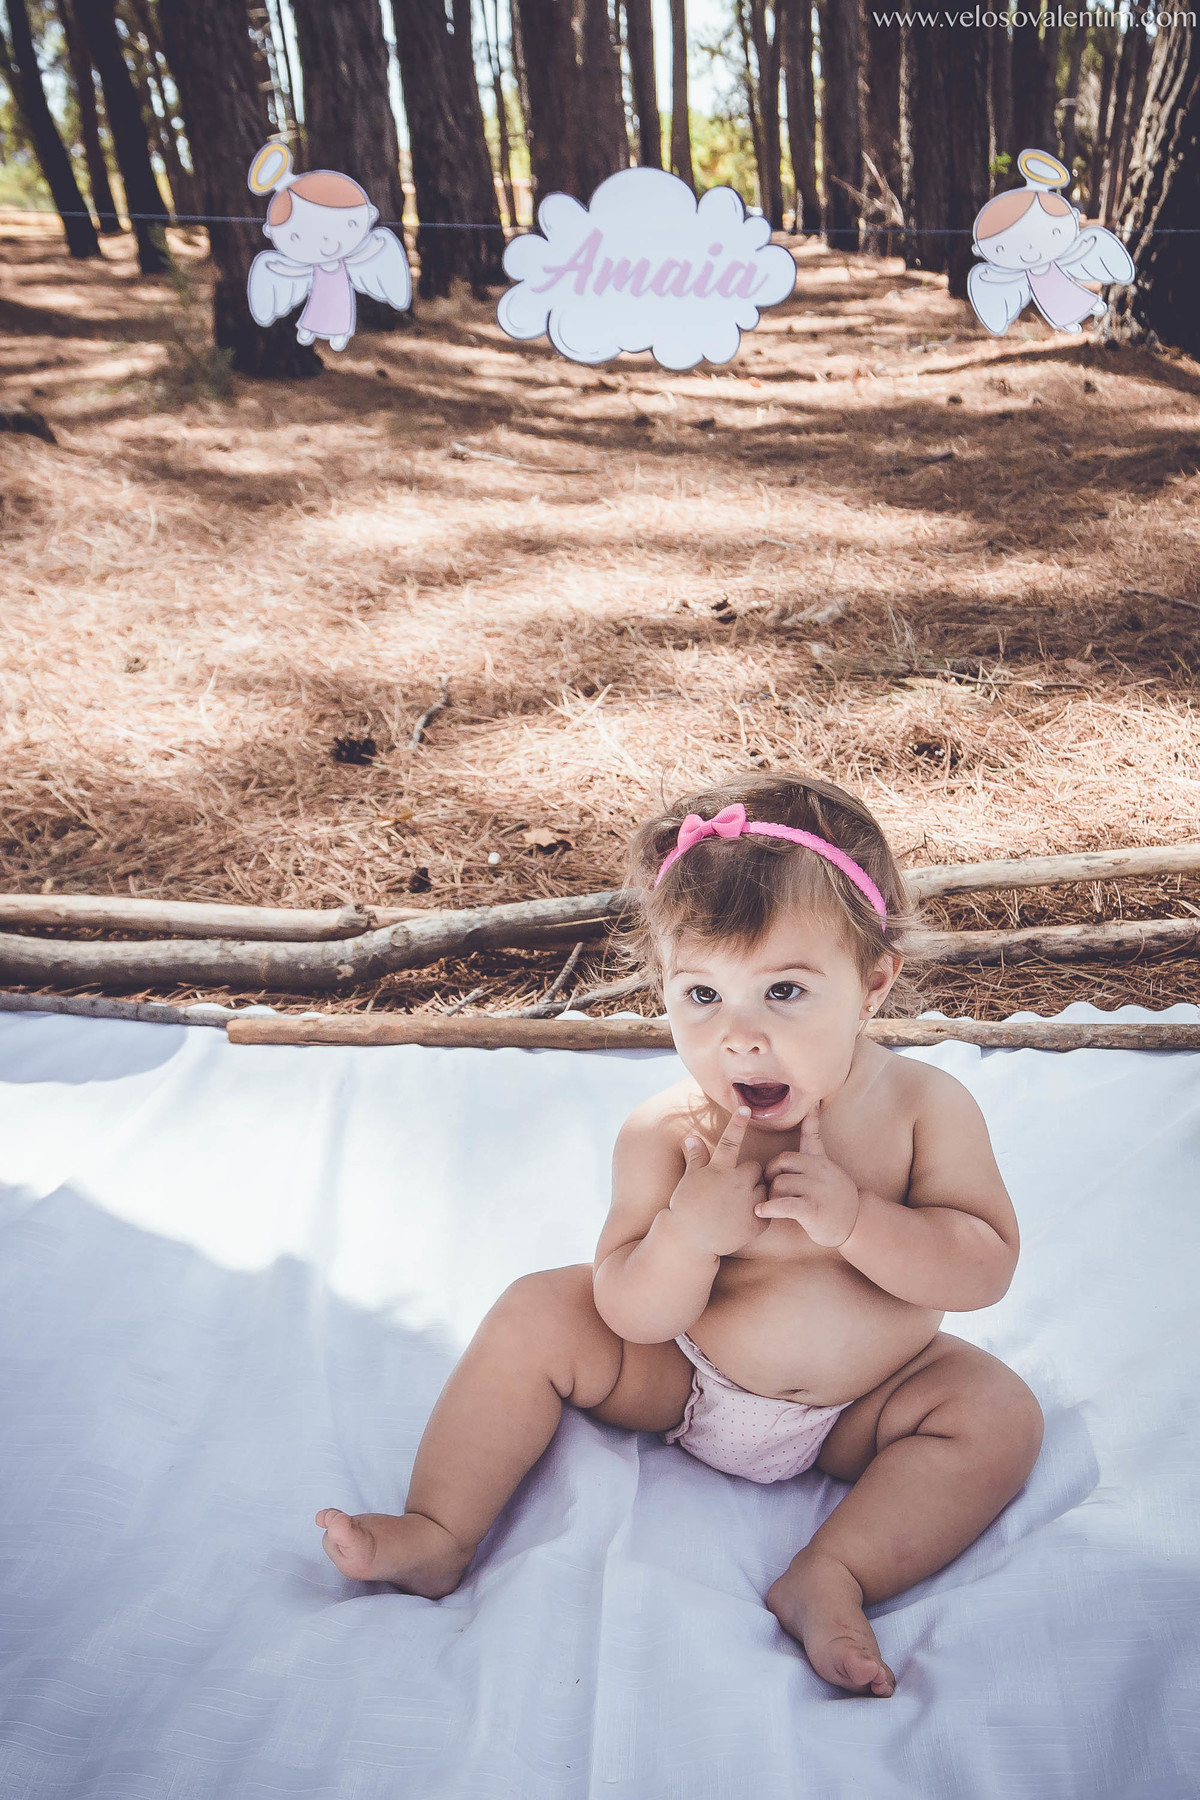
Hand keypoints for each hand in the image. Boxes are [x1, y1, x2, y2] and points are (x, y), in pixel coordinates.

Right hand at [670, 1106, 768, 1256]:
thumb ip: (696, 1158)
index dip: (737, 1123)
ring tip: (737, 1205)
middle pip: (755, 1169)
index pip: (731, 1141)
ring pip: (763, 1188)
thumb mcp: (689, 1180)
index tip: (746, 1108)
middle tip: (733, 1189)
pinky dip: (759, 1211)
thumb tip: (692, 1137)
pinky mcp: (757, 1222)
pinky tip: (743, 1218)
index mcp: (719, 1170)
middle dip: (748, 1175)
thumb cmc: (686, 1208)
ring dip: (755, 1192)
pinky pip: (766, 1208)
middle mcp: (737, 1183)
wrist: (690, 1241)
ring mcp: (748, 1203)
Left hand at [757, 1101, 860, 1247]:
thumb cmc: (834, 1195)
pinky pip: (784, 1205)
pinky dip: (770, 1208)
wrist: (856, 1223)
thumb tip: (813, 1106)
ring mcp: (818, 1190)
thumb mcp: (827, 1165)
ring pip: (779, 1184)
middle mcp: (820, 1172)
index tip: (813, 1103)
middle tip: (771, 1187)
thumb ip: (813, 1141)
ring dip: (771, 1195)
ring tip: (775, 1204)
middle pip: (782, 1162)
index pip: (807, 1137)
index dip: (809, 1121)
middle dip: (771, 1174)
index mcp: (820, 1161)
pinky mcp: (813, 1210)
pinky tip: (761, 1211)